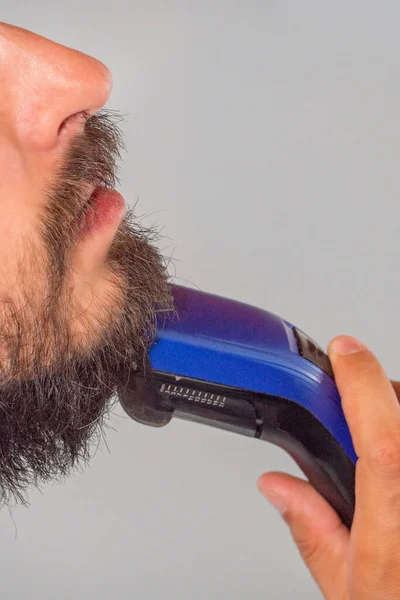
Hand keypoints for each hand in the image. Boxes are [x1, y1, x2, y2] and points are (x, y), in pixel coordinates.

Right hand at [257, 335, 399, 598]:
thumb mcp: (346, 585)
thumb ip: (311, 528)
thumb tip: (278, 486)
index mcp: (394, 517)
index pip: (379, 434)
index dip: (359, 381)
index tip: (344, 351)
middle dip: (372, 396)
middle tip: (349, 414)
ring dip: (392, 415)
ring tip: (375, 449)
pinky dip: (399, 432)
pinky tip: (392, 465)